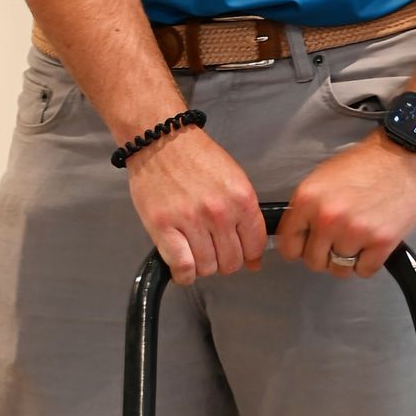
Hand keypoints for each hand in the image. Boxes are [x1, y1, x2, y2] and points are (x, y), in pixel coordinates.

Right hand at [129, 123, 266, 283]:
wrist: (161, 140)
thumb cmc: (196, 158)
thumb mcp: (233, 180)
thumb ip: (247, 219)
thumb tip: (254, 260)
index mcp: (241, 199)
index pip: (255, 246)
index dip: (248, 255)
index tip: (239, 253)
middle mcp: (219, 212)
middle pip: (231, 262)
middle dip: (224, 261)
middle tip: (213, 250)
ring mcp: (190, 220)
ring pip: (207, 268)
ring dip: (202, 266)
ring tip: (195, 251)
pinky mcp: (163, 226)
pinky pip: (182, 266)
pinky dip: (184, 274)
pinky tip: (183, 267)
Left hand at [276, 133, 415, 277]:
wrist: (403, 157)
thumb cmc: (366, 164)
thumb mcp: (323, 177)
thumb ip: (307, 208)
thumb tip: (298, 234)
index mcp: (308, 199)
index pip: (288, 245)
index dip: (298, 248)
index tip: (306, 247)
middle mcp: (328, 218)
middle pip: (313, 261)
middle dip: (324, 256)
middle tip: (336, 243)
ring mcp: (355, 232)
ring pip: (339, 270)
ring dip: (347, 260)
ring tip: (356, 242)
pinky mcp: (381, 242)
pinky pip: (364, 271)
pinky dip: (368, 263)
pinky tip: (371, 245)